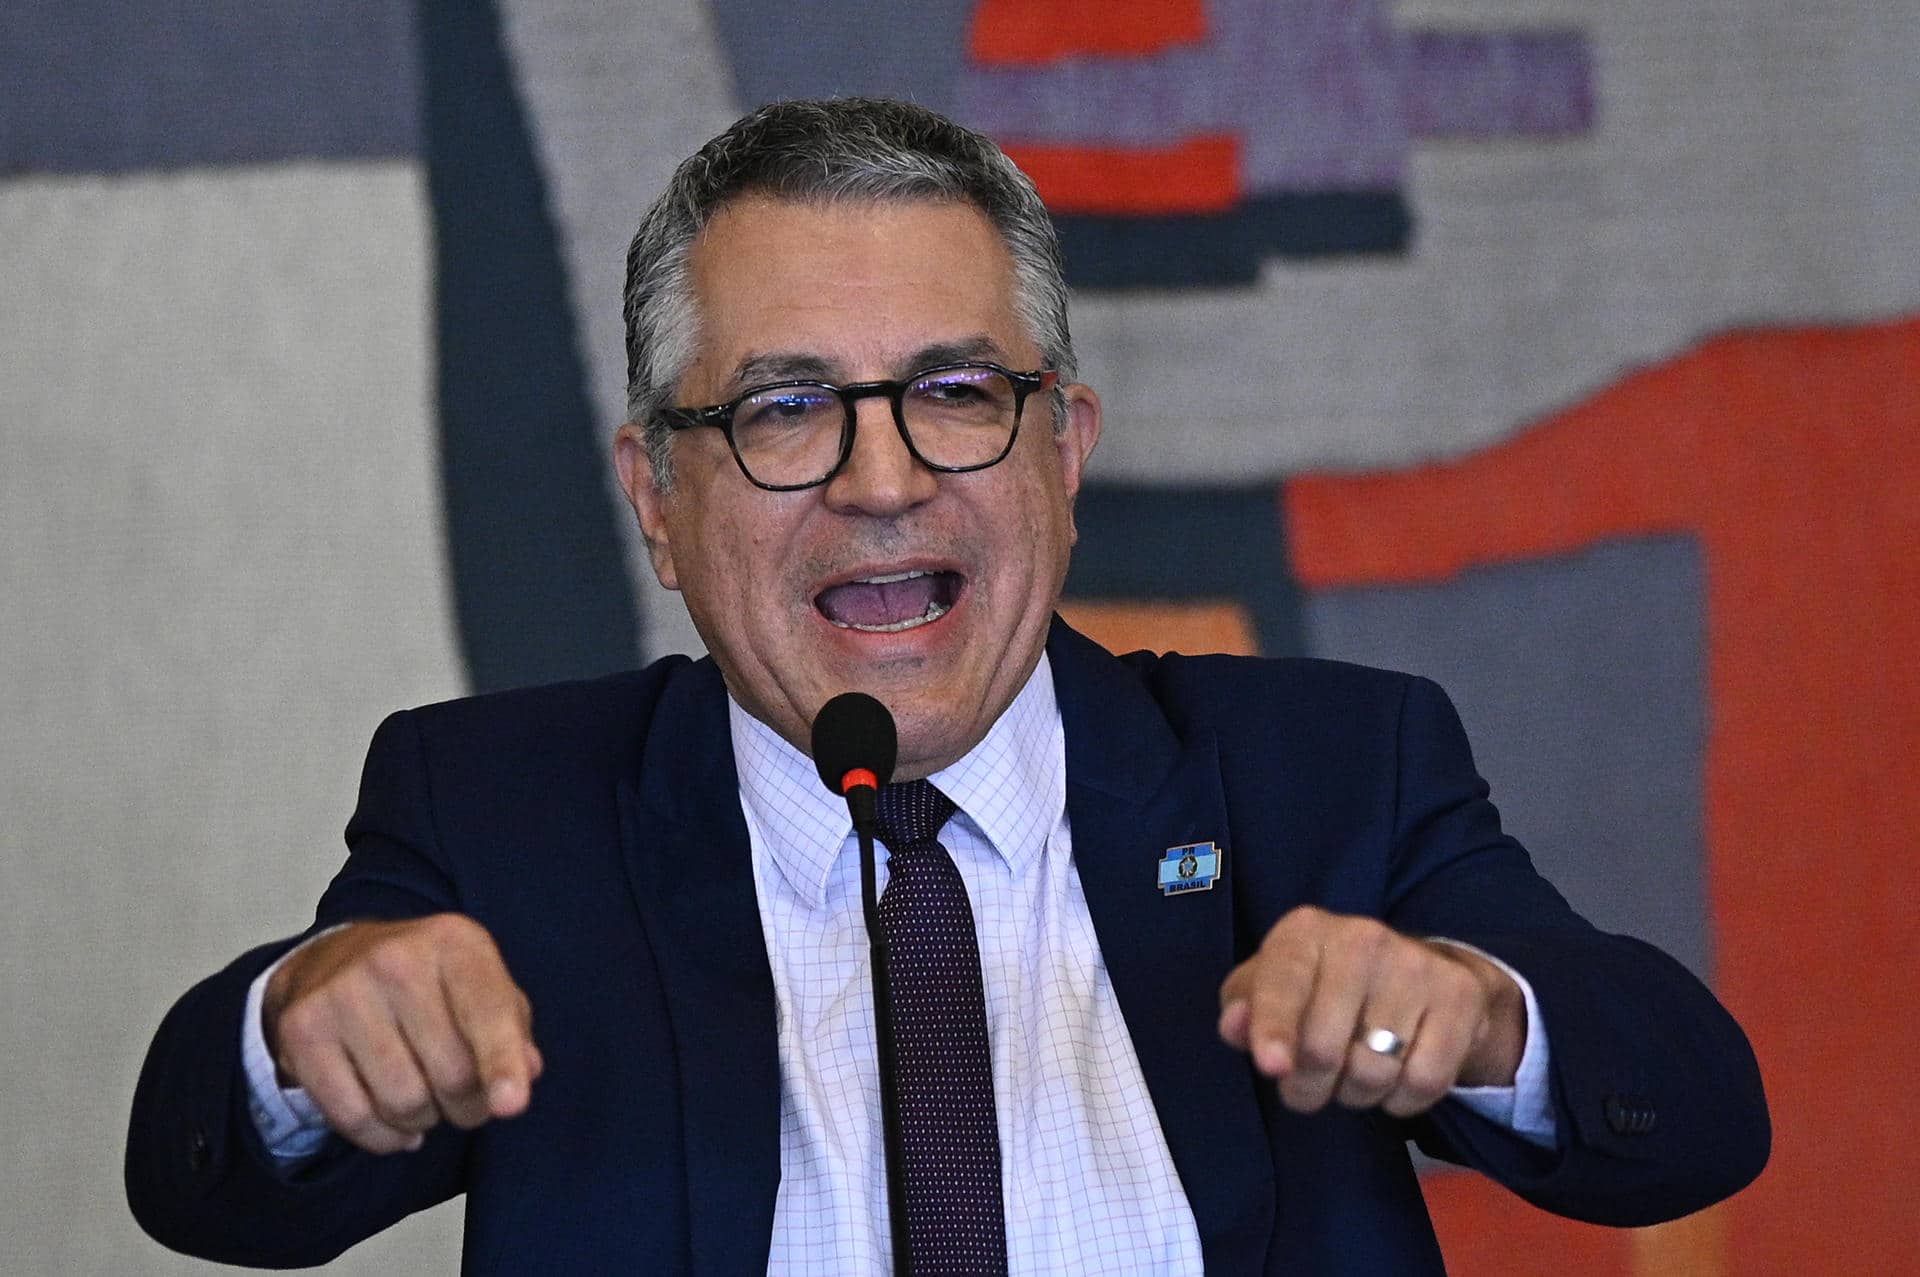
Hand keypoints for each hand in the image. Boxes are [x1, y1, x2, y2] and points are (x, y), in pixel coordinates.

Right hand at [263, 914, 541, 1153]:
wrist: (337, 960)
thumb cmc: (431, 985)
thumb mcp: (483, 987)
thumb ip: (513, 1031)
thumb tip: (524, 1075)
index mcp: (454, 942)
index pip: (487, 1012)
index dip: (501, 1064)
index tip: (510, 1106)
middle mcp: (396, 958)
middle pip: (451, 1073)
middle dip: (468, 1106)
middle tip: (464, 1100)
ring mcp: (343, 991)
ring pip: (403, 1101)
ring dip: (424, 1121)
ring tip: (426, 1100)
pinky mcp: (302, 1029)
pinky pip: (353, 1116)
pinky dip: (382, 1136)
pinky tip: (392, 1121)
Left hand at [1217, 906, 1523, 1117]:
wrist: (1419, 971)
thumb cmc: (1324, 985)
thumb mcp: (1273, 986)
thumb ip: (1245, 1007)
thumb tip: (1235, 1027)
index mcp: (1305, 931)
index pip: (1283, 982)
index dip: (1273, 1028)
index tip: (1272, 1067)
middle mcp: (1362, 937)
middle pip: (1324, 1047)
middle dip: (1308, 1088)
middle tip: (1306, 1089)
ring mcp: (1415, 965)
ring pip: (1373, 1073)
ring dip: (1355, 1095)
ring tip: (1351, 1076)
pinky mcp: (1459, 997)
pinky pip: (1424, 1082)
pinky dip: (1401, 1100)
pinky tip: (1394, 1079)